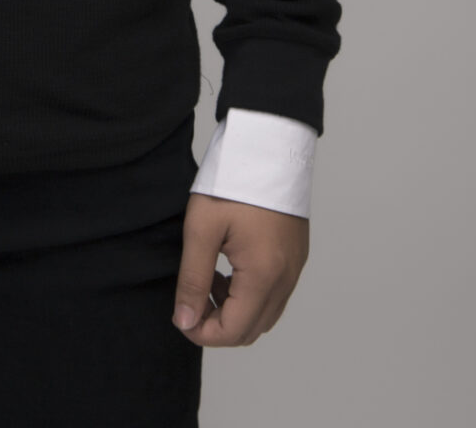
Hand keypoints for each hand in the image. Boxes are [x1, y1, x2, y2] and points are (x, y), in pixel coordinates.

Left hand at [171, 194, 309, 346]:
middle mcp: (286, 278)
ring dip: (234, 309)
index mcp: (264, 275)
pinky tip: (227, 267)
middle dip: (218, 324)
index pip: (234, 331)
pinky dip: (249, 294)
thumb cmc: (234, 179)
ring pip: (265, 314)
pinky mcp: (296, 255)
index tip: (179, 315)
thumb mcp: (201, 227)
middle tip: (190, 297)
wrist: (268, 143)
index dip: (202, 333)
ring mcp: (295, 267)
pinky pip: (274, 293)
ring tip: (206, 277)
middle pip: (252, 329)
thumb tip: (185, 321)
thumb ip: (192, 278)